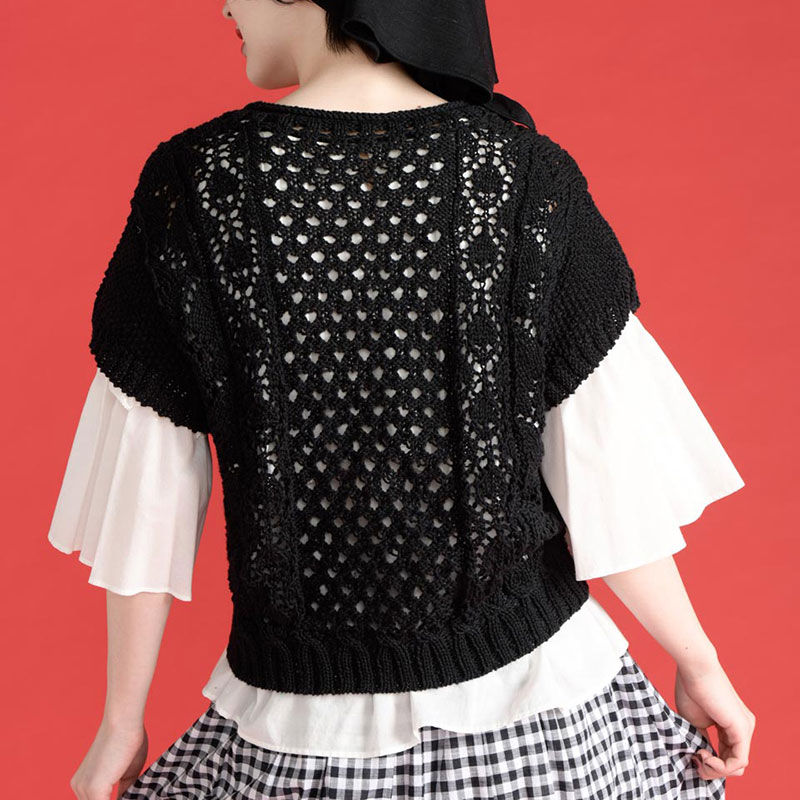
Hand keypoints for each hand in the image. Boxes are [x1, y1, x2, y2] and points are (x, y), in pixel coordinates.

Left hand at [69, 717, 148, 798]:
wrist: (123, 722)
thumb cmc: (128, 739)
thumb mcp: (127, 772)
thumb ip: (124, 790)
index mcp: (83, 782)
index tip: (129, 795)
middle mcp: (78, 787)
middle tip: (134, 796)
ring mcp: (84, 789)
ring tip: (134, 796)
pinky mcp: (93, 789)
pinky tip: (134, 798)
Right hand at [674, 656, 755, 781]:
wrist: (694, 668)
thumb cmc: (690, 689)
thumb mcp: (695, 722)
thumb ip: (702, 739)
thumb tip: (701, 759)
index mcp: (732, 725)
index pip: (727, 756)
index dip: (710, 764)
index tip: (692, 758)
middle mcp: (744, 728)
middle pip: (734, 764)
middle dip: (713, 770)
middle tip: (696, 763)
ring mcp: (746, 729)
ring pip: (738, 766)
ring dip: (717, 770)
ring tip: (699, 758)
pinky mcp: (742, 729)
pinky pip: (739, 761)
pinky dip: (722, 766)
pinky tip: (705, 756)